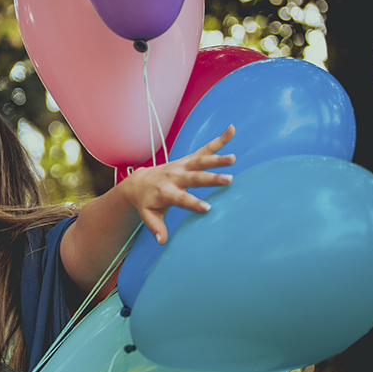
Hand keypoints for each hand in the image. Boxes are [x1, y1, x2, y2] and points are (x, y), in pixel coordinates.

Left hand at [120, 125, 235, 243]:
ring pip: (201, 161)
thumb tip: (162, 241)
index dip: (193, 203)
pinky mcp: (188, 159)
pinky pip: (205, 148)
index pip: (181, 199)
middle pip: (194, 177)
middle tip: (228, 180)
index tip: (207, 208)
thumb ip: (155, 227)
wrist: (139, 182)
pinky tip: (231, 130)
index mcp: (165, 191)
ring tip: (233, 158)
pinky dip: (219, 140)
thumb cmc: (146, 202)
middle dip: (210, 179)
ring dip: (217, 159)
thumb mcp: (148, 215)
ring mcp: (182, 165)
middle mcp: (174, 176)